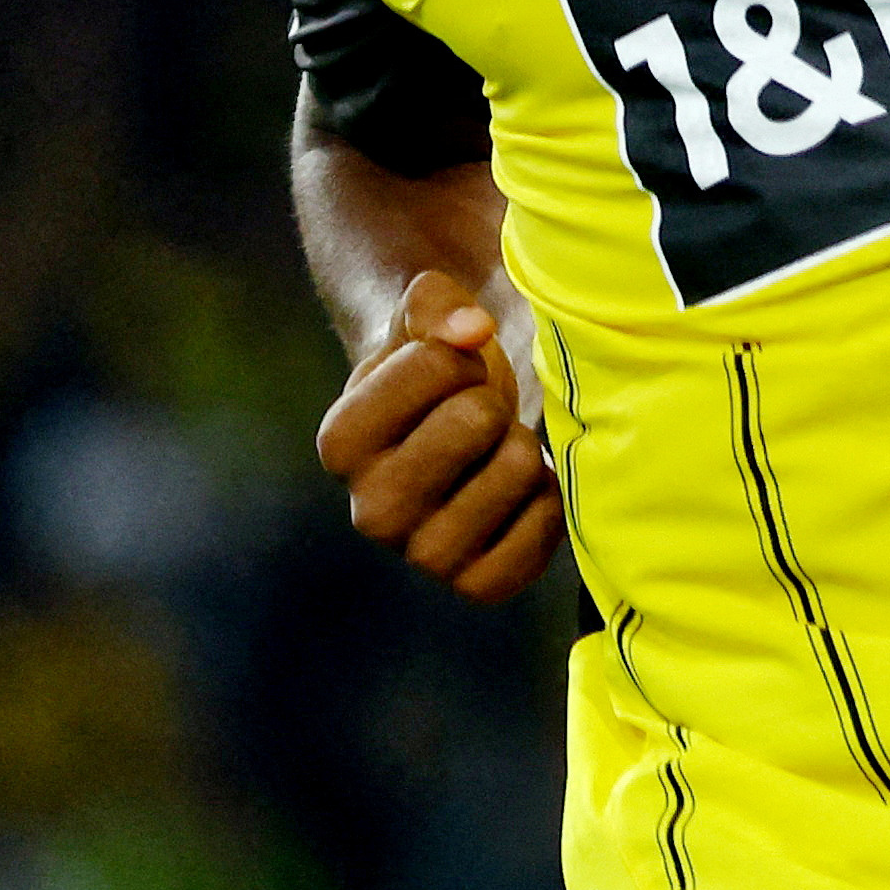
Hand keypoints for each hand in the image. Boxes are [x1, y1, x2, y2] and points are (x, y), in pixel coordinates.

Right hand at [316, 268, 563, 603]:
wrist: (464, 430)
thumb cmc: (441, 367)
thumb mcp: (425, 318)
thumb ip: (437, 305)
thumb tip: (472, 332)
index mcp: (341, 441)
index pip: (437, 364)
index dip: (462, 355)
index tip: (449, 375)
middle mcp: (370, 511)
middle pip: (477, 418)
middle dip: (492, 400)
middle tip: (479, 416)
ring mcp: (423, 556)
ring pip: (517, 468)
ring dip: (522, 446)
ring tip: (496, 451)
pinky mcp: (479, 585)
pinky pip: (546, 528)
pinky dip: (548, 497)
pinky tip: (519, 491)